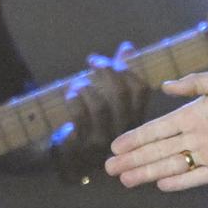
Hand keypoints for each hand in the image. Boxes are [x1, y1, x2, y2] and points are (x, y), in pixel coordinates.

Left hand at [48, 42, 149, 181]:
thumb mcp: (109, 101)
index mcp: (135, 119)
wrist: (66, 160)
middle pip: (121, 94)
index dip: (129, 68)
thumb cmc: (91, 126)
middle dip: (107, 71)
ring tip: (78, 83)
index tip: (116, 56)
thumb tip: (127, 47)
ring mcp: (103, 140)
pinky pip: (80, 117)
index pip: (141, 90)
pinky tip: (70, 95)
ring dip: (87, 87)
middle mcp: (123, 131)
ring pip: (101, 105)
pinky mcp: (82, 145)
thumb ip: (119, 76)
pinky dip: (75, 100)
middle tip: (94, 61)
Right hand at [103, 69, 207, 190]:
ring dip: (149, 172)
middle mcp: (195, 137)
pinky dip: (180, 181)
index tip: (116, 146)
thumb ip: (194, 84)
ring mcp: (207, 154)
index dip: (136, 138)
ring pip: (171, 165)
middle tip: (110, 168)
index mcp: (192, 117)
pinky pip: (197, 177)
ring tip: (126, 180)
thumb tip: (165, 86)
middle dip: (134, 159)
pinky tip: (161, 184)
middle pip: (158, 151)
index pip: (158, 130)